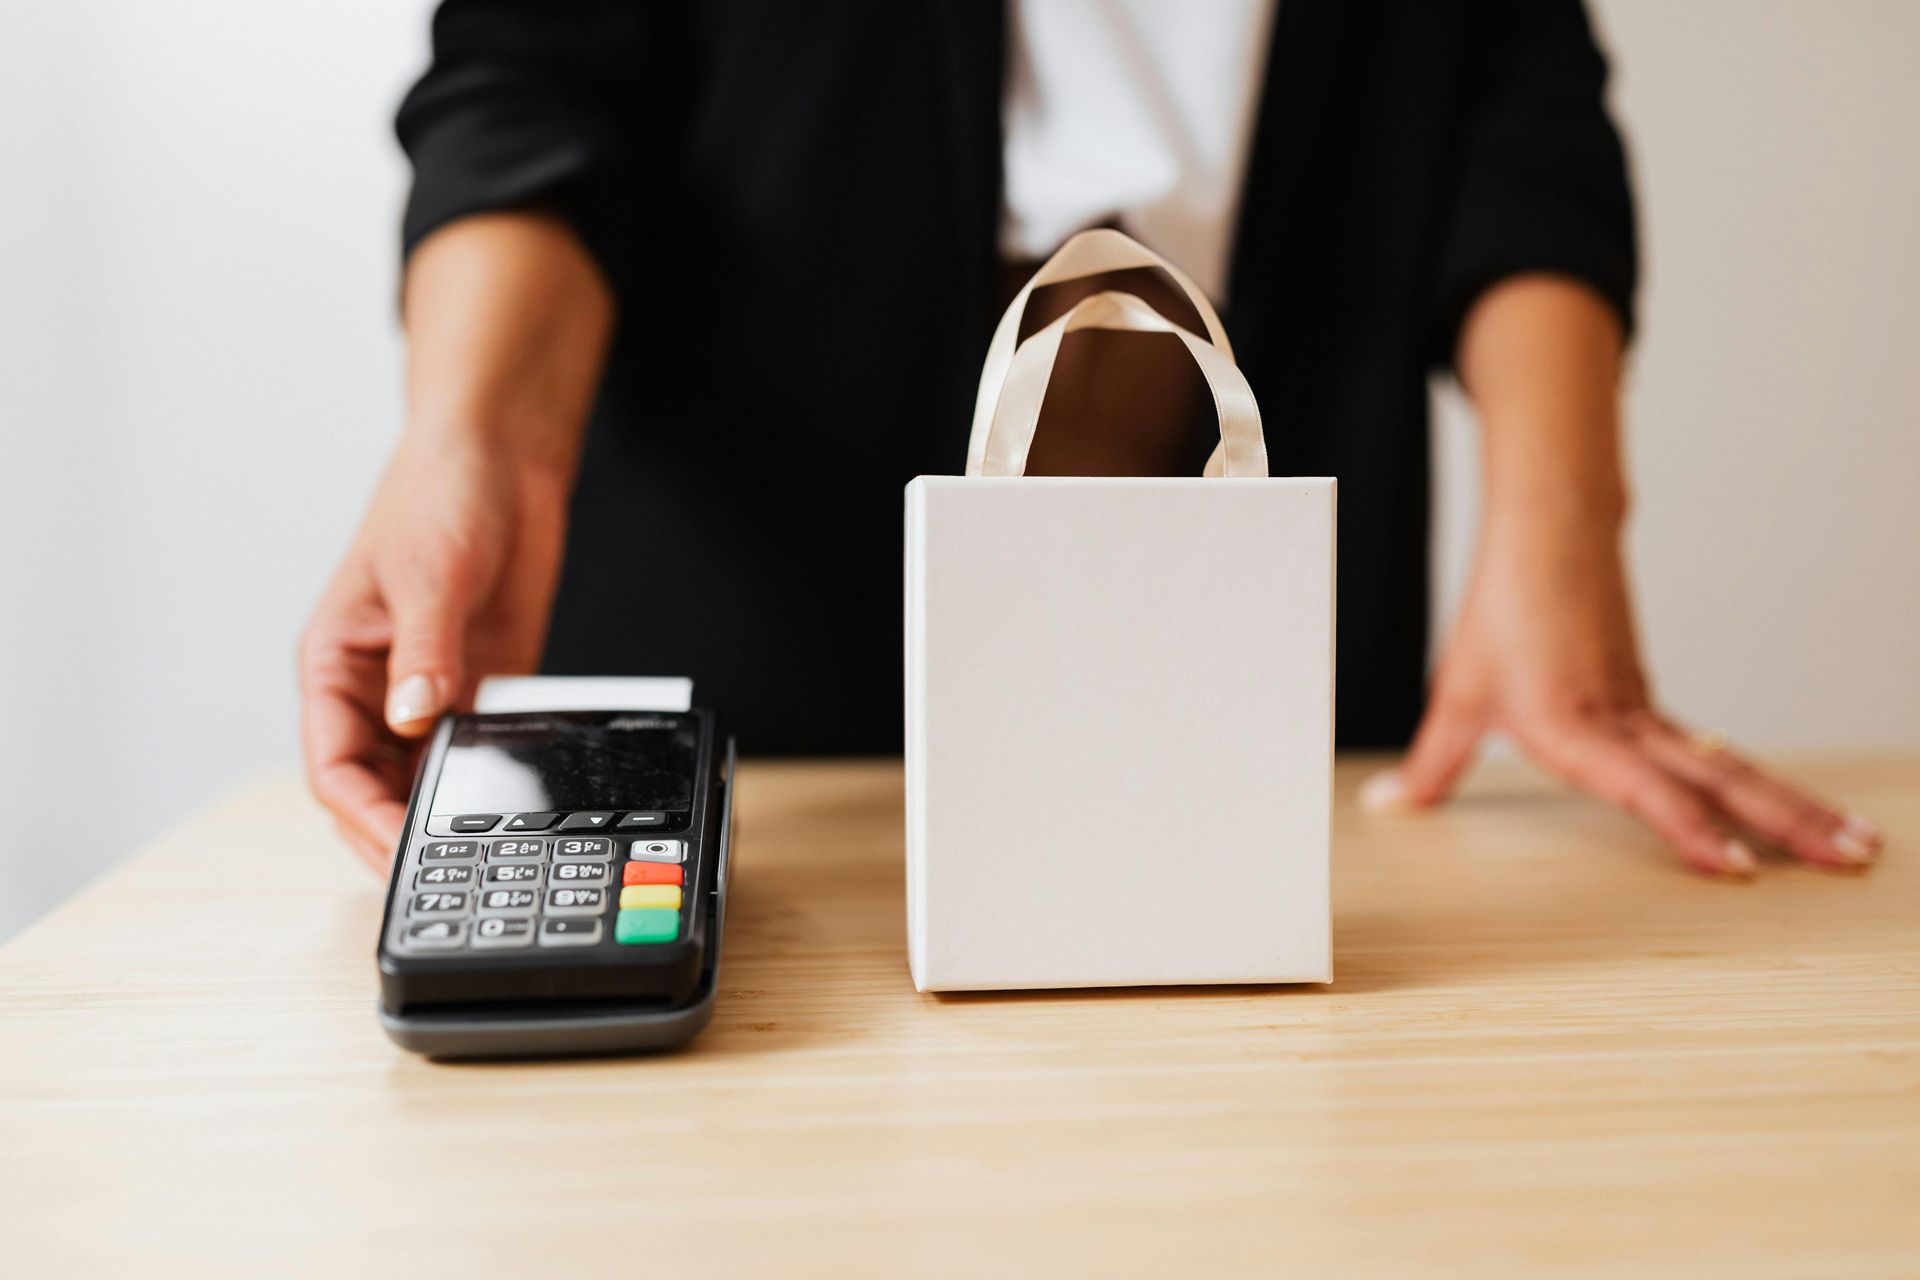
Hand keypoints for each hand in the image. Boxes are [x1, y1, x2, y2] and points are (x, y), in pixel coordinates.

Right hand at [300, 213, 610, 870]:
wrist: (502, 459)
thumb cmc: (437, 498)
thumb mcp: (428, 575)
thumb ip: (425, 652)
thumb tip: (416, 718)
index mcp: (335, 664)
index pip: (331, 765)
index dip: (362, 815)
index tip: (401, 849)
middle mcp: (377, 688)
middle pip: (376, 786)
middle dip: (401, 832)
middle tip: (446, 871)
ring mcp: (431, 690)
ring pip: (426, 777)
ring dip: (448, 812)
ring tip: (483, 849)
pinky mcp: (481, 682)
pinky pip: (479, 746)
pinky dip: (492, 777)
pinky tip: (516, 801)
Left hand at [1361, 507, 1884, 875]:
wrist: (1547, 537)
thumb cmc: (1503, 613)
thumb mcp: (1458, 695)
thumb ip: (1431, 763)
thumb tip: (1388, 806)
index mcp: (1575, 725)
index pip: (1643, 785)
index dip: (1686, 826)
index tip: (1733, 866)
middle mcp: (1626, 722)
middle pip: (1720, 778)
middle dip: (1787, 823)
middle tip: (1852, 859)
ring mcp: (1649, 713)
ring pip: (1734, 766)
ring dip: (1797, 807)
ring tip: (1857, 845)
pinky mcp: (1653, 705)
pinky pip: (1717, 753)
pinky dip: (1764, 786)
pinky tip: (1803, 815)